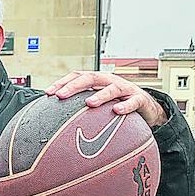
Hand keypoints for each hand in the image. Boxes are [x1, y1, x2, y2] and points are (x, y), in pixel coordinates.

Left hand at [46, 71, 168, 128]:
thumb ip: (79, 107)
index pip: (77, 76)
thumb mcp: (98, 103)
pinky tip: (117, 111)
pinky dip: (126, 106)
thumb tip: (54, 119)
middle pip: (91, 78)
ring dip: (100, 95)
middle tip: (61, 95)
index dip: (62, 82)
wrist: (146, 108)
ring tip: (89, 103)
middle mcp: (109, 81)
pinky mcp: (139, 99)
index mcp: (97, 81)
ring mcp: (125, 89)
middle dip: (74, 86)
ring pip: (112, 88)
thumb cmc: (117, 104)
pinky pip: (133, 101)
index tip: (48, 93)